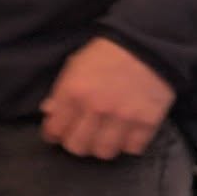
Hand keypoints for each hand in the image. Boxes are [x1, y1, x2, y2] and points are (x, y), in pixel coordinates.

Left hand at [40, 38, 175, 159]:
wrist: (147, 43)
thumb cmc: (108, 53)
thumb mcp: (76, 65)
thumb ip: (60, 91)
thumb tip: (48, 112)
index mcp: (73, 91)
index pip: (55, 130)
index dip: (54, 133)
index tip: (58, 133)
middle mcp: (96, 107)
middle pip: (77, 147)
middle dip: (77, 142)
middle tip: (82, 134)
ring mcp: (122, 117)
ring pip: (103, 152)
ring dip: (102, 146)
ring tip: (105, 135)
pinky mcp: (147, 122)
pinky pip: (132, 149)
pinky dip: (128, 144)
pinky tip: (126, 133)